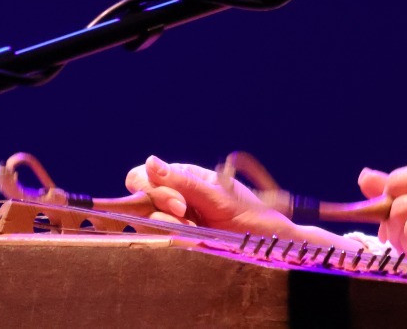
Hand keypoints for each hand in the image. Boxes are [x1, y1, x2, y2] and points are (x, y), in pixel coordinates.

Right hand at [124, 154, 291, 235]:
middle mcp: (173, 196)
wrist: (266, 244)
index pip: (142, 176)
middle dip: (163, 211)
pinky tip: (193, 240)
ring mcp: (171, 219)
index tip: (180, 205)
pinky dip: (174, 240)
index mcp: (183, 176)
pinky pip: (157, 239)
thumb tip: (151, 161)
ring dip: (171, 228)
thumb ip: (185, 182)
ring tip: (197, 231)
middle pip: (140, 199)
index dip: (153, 189)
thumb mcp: (218, 196)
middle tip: (189, 220)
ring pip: (145, 223)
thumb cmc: (248, 214)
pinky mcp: (175, 240)